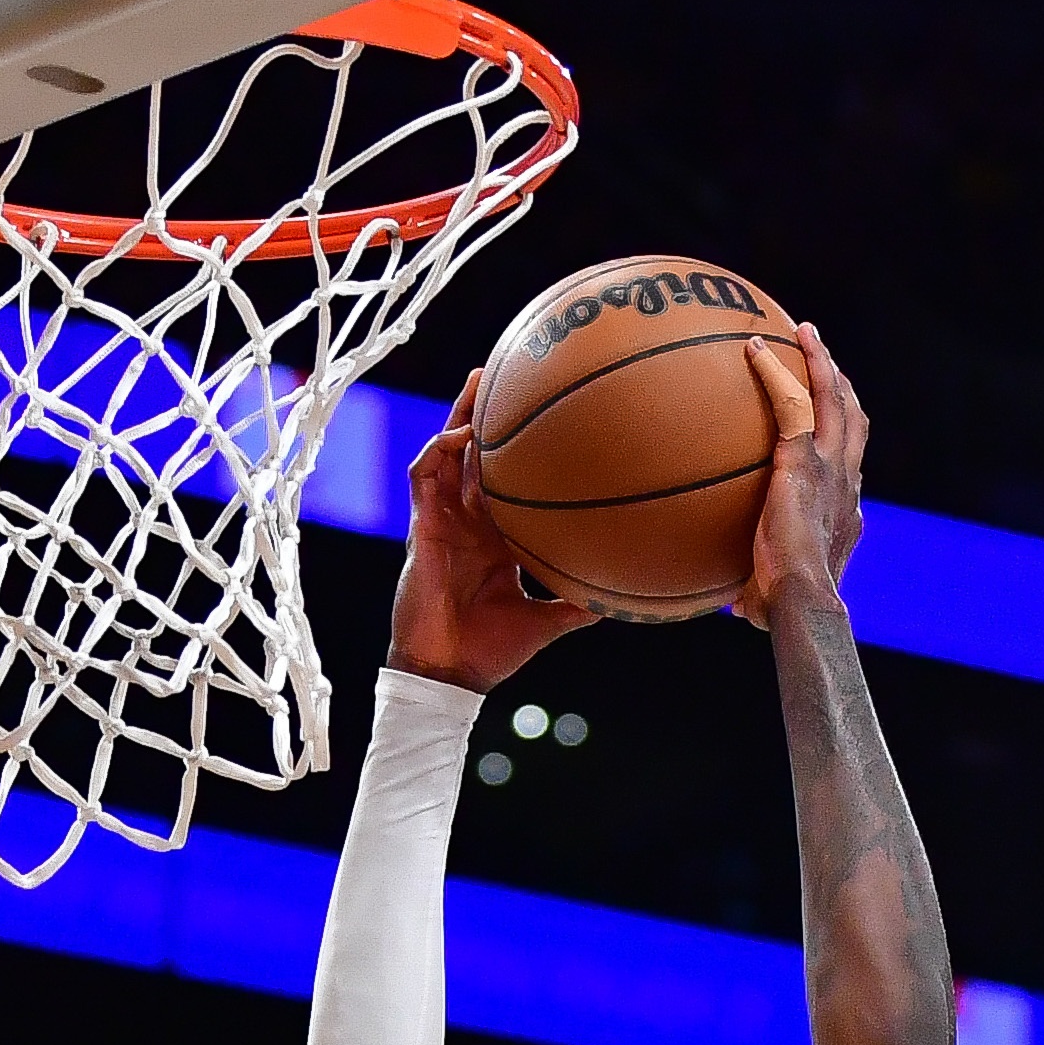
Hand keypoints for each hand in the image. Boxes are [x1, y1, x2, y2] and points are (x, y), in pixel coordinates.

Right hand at [387, 371, 596, 692]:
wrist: (451, 673)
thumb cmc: (492, 652)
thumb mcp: (548, 621)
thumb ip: (578, 604)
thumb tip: (622, 596)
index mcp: (494, 537)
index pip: (506, 479)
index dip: (520, 449)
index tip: (551, 418)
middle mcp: (468, 521)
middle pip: (474, 454)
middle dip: (487, 413)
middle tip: (513, 371)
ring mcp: (442, 521)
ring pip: (446, 454)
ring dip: (459, 416)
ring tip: (480, 380)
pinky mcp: (421, 529)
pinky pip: (423, 478)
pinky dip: (437, 453)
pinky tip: (459, 434)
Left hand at [738, 323, 866, 625]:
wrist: (804, 600)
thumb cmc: (787, 610)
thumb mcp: (773, 596)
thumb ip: (756, 590)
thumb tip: (730, 606)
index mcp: (845, 512)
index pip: (849, 465)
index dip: (843, 440)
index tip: (830, 425)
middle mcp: (847, 483)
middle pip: (854, 420)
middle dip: (842, 386)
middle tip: (825, 359)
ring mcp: (831, 468)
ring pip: (836, 400)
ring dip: (822, 363)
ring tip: (805, 334)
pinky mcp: (804, 460)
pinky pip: (792, 401)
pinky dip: (776, 372)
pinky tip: (753, 350)